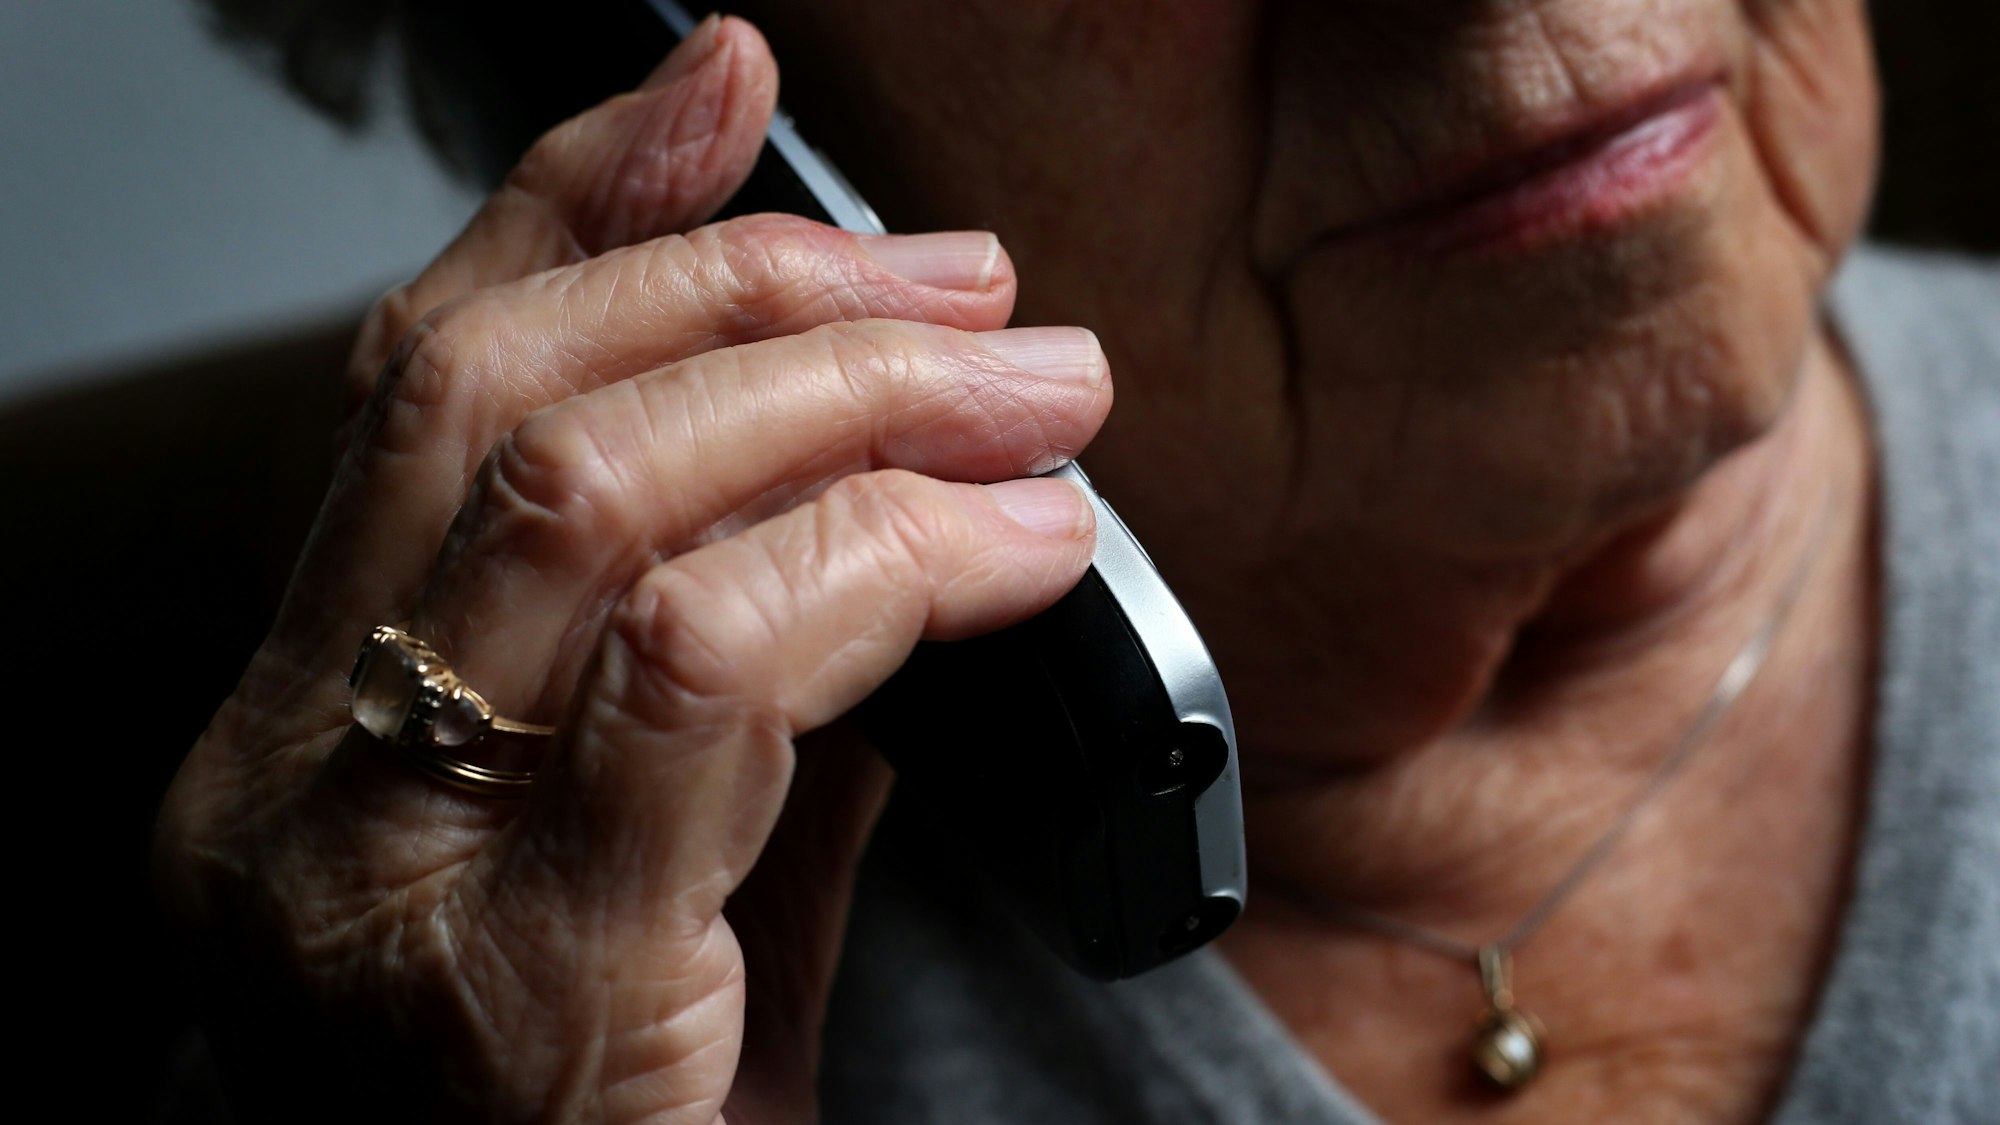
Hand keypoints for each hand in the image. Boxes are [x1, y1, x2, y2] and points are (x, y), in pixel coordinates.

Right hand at [153, 17, 1108, 1122]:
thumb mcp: (667, 883)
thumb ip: (734, 694)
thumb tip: (883, 498)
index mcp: (293, 752)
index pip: (416, 394)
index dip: (576, 208)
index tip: (716, 90)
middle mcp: (285, 802)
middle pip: (503, 410)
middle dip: (764, 299)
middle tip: (973, 297)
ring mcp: (371, 893)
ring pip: (594, 501)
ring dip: (846, 403)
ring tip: (1025, 394)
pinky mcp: (523, 990)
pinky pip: (705, 673)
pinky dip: (882, 561)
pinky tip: (1017, 552)